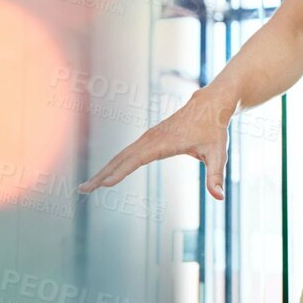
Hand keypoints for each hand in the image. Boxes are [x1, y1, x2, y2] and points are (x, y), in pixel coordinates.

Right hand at [77, 91, 234, 199]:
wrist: (210, 104)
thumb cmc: (214, 129)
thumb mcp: (218, 154)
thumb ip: (216, 176)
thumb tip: (219, 197)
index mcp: (164, 142)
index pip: (137, 159)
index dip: (121, 172)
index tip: (105, 184)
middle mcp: (151, 138)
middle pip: (121, 158)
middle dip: (101, 174)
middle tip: (82, 190)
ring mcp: (148, 137)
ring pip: (121, 155)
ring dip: (103, 170)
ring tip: (87, 186)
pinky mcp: (149, 138)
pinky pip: (127, 153)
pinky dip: (113, 164)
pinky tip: (105, 174)